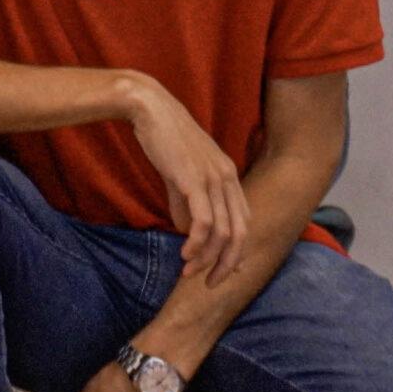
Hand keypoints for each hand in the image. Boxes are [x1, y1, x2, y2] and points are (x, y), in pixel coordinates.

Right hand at [120, 76, 247, 284]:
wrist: (149, 108)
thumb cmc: (162, 137)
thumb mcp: (179, 173)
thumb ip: (185, 202)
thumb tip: (187, 231)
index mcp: (228, 176)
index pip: (243, 223)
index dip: (236, 250)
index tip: (221, 270)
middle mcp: (228, 179)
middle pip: (240, 234)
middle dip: (227, 264)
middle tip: (210, 283)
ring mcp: (214, 179)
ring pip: (224, 233)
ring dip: (209, 259)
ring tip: (189, 272)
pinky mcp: (195, 181)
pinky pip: (204, 223)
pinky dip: (197, 244)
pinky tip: (184, 254)